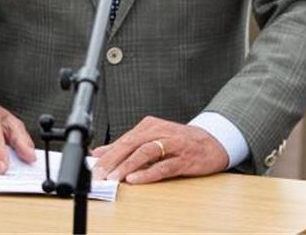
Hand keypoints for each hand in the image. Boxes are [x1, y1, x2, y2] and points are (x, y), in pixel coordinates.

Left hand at [90, 116, 229, 183]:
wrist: (212, 144)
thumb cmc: (179, 142)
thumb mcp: (152, 139)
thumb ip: (126, 146)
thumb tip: (99, 153)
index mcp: (150, 126)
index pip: (124, 140)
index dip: (107, 154)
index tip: (93, 167)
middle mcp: (161, 132)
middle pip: (132, 144)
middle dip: (113, 160)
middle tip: (99, 174)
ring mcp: (173, 145)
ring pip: (146, 153)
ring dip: (128, 165)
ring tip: (114, 177)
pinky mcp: (184, 159)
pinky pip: (164, 166)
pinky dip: (148, 173)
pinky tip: (135, 179)